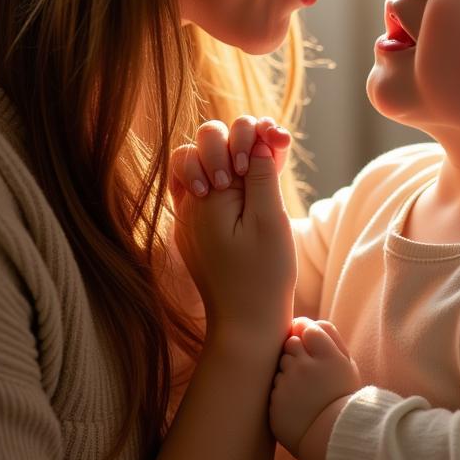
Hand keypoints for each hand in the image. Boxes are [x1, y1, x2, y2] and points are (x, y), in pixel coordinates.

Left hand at [168, 116, 294, 341]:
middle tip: (256, 166)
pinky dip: (225, 178)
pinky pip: (205, 187)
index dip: (246, 134)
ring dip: (231, 157)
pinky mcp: (200, 229)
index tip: (266, 157)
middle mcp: (189, 202)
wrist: (246, 325)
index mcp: (203, 196)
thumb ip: (262, 174)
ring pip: (203, 162)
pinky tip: (249, 187)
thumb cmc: (263, 275)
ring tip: (255, 172)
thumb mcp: (270, 219)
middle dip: (235, 141)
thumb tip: (259, 137)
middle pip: (202, 143)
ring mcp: (191, 216)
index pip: (214, 137)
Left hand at [270, 317, 361, 458]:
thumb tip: (309, 323)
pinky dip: (282, 390)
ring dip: (288, 371)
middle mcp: (306, 366)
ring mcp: (288, 383)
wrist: (330, 439)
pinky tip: (296, 402)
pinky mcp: (275, 400)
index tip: (309, 343)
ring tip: (304, 390)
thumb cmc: (341, 399)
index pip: (308, 328)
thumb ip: (330, 339)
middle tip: (308, 370)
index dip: (307, 333)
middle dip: (296, 351)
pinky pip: (274, 385)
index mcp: (329, 357)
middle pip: (290, 342)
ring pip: (280, 363)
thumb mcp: (347, 366)